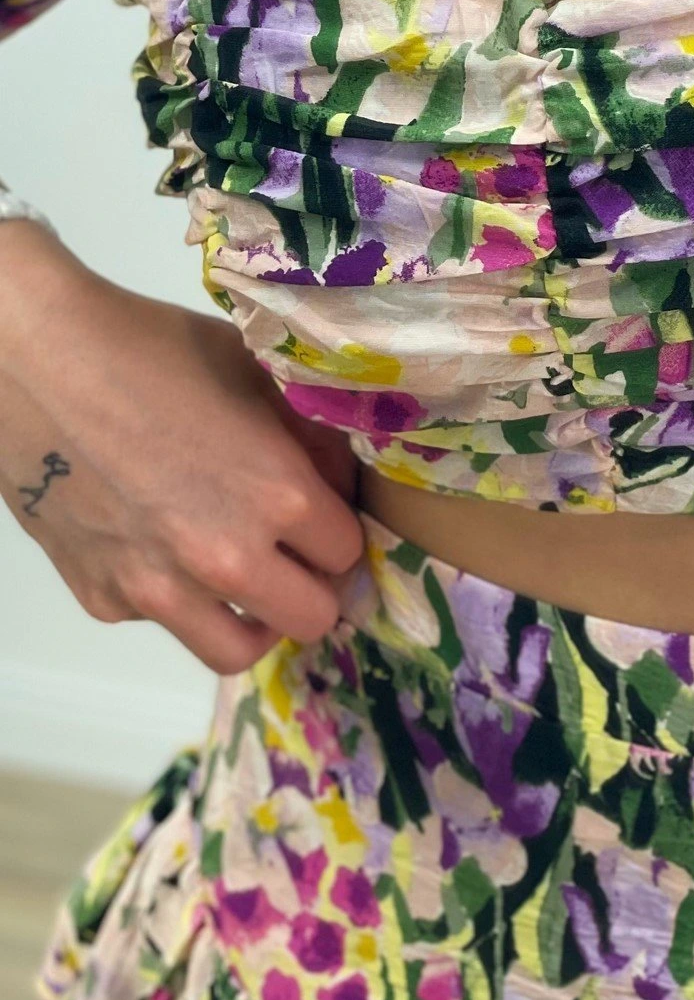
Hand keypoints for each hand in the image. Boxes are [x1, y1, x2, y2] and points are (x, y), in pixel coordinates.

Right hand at [0, 220, 364, 674]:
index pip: (348, 553)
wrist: (40, 362)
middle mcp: (226, 558)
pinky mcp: (103, 599)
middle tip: (298, 557)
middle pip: (311, 618)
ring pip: (239, 650)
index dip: (341, 531)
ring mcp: (159, 589)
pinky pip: (163, 621)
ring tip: (249, 583)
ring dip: (256, 620)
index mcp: (278, 495)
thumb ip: (307, 438)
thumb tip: (336, 484)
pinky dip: (176, 597)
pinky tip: (160, 542)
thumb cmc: (153, 349)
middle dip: (315, 587)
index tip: (326, 517)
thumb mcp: (254, 373)